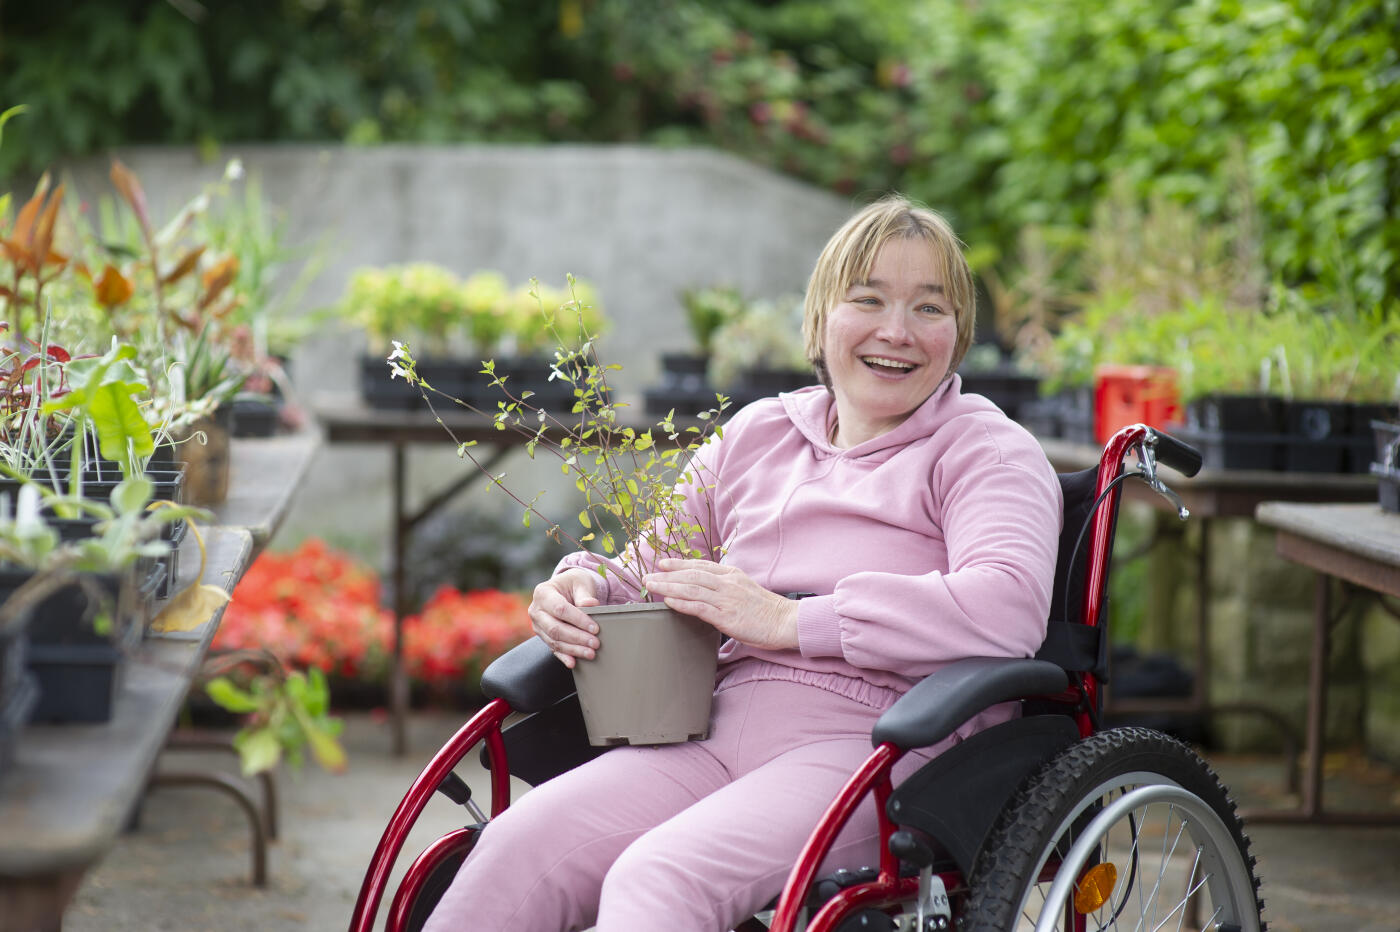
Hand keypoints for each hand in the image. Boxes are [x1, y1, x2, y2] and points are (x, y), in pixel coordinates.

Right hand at [528, 568, 602, 668]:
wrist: (565, 588)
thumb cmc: (573, 584)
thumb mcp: (580, 583)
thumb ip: (584, 595)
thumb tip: (591, 605)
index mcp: (543, 593)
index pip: (560, 609)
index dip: (578, 620)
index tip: (595, 628)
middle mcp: (536, 610)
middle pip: (555, 628)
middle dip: (577, 638)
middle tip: (595, 643)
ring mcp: (537, 624)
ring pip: (554, 641)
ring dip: (573, 649)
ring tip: (591, 653)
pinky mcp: (543, 635)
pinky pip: (552, 648)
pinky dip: (563, 656)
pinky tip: (573, 662)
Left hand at [642, 558, 798, 650]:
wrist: (786, 622)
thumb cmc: (766, 610)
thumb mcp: (746, 589)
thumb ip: (727, 587)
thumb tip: (707, 591)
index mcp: (732, 574)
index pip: (700, 565)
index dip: (679, 563)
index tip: (662, 563)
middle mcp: (727, 583)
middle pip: (691, 575)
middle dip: (667, 575)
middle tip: (648, 576)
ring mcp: (726, 599)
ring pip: (691, 588)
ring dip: (668, 586)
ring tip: (652, 585)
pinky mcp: (727, 616)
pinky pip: (700, 607)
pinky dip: (682, 602)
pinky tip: (669, 601)